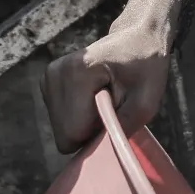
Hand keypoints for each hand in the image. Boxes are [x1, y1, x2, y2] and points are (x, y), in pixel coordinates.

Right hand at [43, 16, 173, 152]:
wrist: (136, 39)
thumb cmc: (145, 68)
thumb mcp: (146, 101)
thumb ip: (121, 127)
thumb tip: (99, 154)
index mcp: (76, 73)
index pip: (72, 133)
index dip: (96, 134)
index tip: (115, 112)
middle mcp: (55, 73)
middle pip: (63, 135)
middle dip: (90, 130)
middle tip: (111, 106)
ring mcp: (48, 76)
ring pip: (61, 129)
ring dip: (85, 122)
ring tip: (104, 99)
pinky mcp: (48, 82)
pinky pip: (60, 119)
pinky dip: (78, 115)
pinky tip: (93, 96)